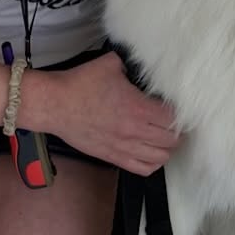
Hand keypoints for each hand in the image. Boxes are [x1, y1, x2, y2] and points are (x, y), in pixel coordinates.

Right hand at [35, 51, 179, 175]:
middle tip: (173, 123)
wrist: (55, 105)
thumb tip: (140, 66)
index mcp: (138, 108)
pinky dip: (152, 163)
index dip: (179, 113)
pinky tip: (151, 152)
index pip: (173, 118)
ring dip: (166, 148)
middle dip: (176, 131)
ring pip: (161, 158)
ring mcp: (124, 147)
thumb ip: (131, 66)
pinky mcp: (113, 157)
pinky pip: (143, 169)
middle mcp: (134, 131)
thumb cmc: (80, 84)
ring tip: (163, 138)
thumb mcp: (110, 64)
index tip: (176, 108)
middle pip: (172, 141)